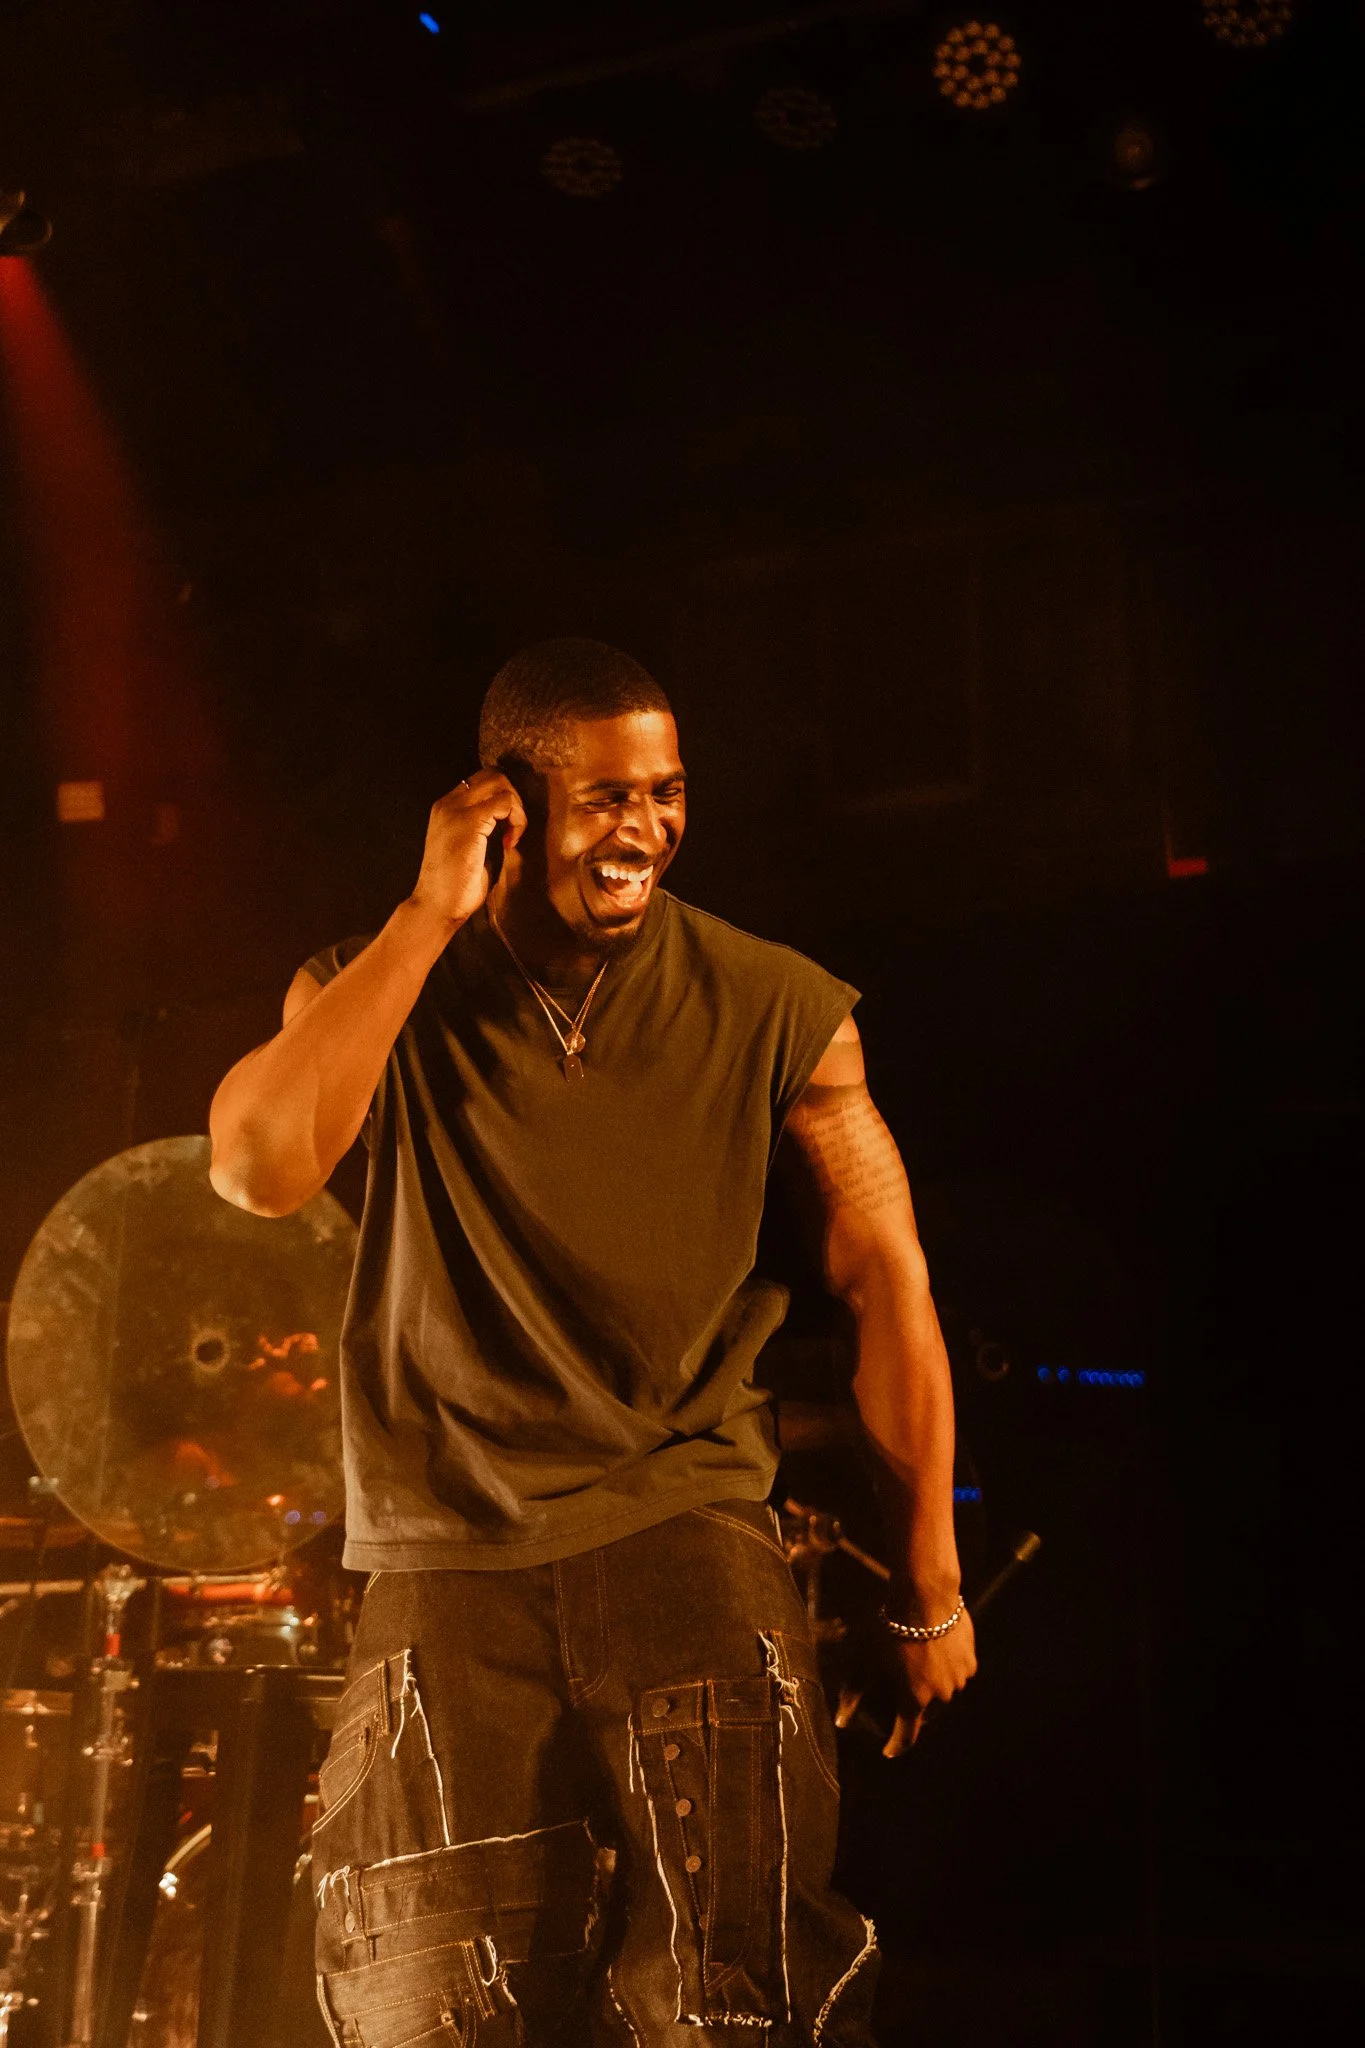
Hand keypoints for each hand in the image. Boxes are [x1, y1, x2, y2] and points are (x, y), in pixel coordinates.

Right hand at [410, 771, 525, 929]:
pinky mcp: (469, 822)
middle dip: (513, 799)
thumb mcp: (470, 849)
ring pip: (501, 784)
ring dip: (516, 809)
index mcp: (446, 808)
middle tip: (512, 830)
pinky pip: (505, 802)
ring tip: (510, 837)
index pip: (482, 781)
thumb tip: (510, 820)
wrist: (436, 906)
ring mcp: (457, 810)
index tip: (505, 831)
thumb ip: (484, 828)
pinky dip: (517, 820)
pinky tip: (508, 843)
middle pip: (493, 775)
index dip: (502, 800)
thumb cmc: (455, 887)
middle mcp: (448, 803)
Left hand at [835, 1608, 977, 1757]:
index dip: (896, 1745)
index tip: (889, 1750)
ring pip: (945, 1691)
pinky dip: (948, 1668)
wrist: (924, 1595)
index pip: (906, 1735)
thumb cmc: (888, 1628)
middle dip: (915, 1706)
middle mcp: (940, 1694)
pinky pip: (958, 1672)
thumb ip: (852, 1693)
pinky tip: (937, 1651)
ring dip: (934, 1685)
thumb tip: (841, 1722)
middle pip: (927, 1711)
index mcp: (913, 1699)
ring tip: (920, 1663)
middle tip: (903, 1688)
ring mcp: (959, 1677)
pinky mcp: (970, 1659)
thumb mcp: (864, 1660)